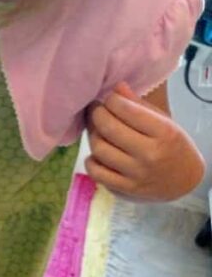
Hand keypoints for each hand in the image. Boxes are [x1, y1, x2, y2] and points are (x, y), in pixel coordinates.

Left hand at [85, 83, 204, 200]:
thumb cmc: (171, 145)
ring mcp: (137, 173)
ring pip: (98, 149)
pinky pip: (96, 172)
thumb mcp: (163, 121)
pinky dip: (91, 160)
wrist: (184, 180)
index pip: (126, 109)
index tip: (109, 99)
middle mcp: (150, 154)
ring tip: (97, 130)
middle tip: (96, 110)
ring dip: (92, 136)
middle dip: (96, 114)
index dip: (111, 100)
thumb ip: (138, 105)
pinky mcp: (125, 188)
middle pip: (108, 128)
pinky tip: (98, 154)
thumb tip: (116, 87)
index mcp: (163, 132)